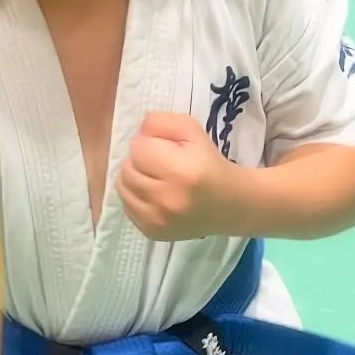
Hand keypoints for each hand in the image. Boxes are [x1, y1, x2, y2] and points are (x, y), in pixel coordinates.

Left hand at [115, 111, 243, 241]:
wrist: (232, 204)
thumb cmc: (210, 163)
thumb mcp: (192, 130)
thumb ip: (160, 122)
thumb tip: (137, 132)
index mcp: (181, 172)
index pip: (138, 148)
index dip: (149, 143)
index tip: (165, 149)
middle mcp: (167, 200)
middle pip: (128, 168)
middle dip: (140, 161)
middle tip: (160, 163)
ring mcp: (158, 220)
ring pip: (122, 187)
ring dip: (134, 178)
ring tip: (155, 178)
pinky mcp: (152, 232)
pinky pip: (126, 206)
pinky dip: (136, 197)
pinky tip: (154, 194)